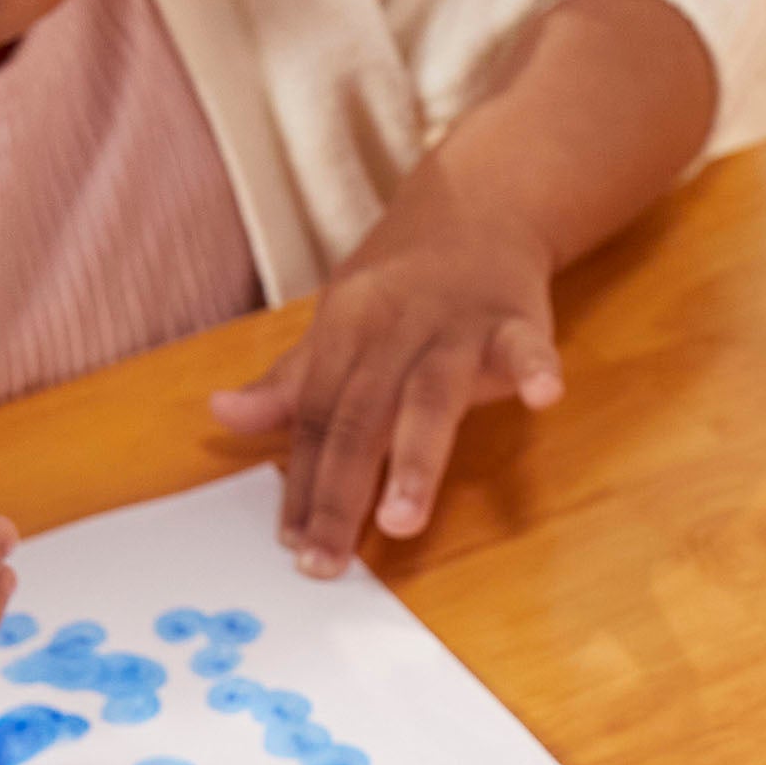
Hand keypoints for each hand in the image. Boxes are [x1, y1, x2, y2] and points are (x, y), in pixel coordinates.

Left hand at [212, 164, 563, 576]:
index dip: (300, 484)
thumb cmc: (402, 283)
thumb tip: (222, 415)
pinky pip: (525, 345)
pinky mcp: (515, 319)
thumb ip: (291, 383)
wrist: (476, 204)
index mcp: (344, 334)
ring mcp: (455, 326)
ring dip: (414, 457)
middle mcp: (392, 331)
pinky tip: (543, 398)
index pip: (315, 419)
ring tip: (402, 519)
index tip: (291, 545)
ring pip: (430, 396)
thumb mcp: (338, 326)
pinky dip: (535, 367)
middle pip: (360, 419)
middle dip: (340, 492)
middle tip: (327, 560)